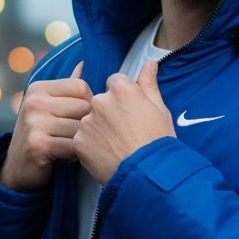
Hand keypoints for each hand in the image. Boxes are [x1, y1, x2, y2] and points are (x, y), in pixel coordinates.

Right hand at [0, 63, 91, 191]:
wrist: (17, 169)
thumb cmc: (41, 136)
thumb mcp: (50, 108)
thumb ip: (67, 88)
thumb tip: (84, 63)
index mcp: (39, 88)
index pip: (82, 87)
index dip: (88, 106)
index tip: (77, 120)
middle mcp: (34, 102)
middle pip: (84, 108)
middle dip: (85, 126)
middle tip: (72, 137)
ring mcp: (33, 122)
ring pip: (81, 129)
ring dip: (80, 142)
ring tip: (67, 147)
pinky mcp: (37, 144)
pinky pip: (74, 147)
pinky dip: (75, 155)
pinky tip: (64, 157)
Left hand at [74, 60, 175, 183]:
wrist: (148, 175)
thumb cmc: (158, 142)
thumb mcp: (160, 110)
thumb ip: (149, 84)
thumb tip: (150, 64)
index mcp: (122, 90)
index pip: (115, 82)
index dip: (123, 98)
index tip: (130, 113)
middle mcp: (101, 101)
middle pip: (100, 101)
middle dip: (108, 113)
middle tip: (124, 132)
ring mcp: (87, 122)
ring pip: (89, 120)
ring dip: (98, 129)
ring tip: (115, 146)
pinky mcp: (79, 142)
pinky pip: (82, 139)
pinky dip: (91, 146)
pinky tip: (106, 155)